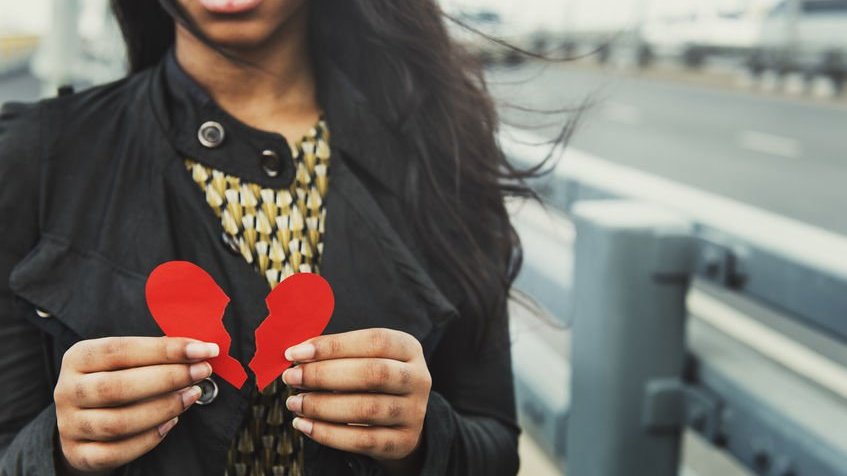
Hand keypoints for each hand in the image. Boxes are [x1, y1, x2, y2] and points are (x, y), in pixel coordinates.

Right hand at [54, 337, 218, 473]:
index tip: (203, 349)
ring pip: (118, 423)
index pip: (121, 350)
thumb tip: (200, 350)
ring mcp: (70, 424)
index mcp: (78, 357)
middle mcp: (67, 390)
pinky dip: (149, 439)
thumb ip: (156, 353)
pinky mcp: (78, 453)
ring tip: (191, 395)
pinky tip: (172, 423)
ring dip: (163, 408)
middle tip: (202, 372)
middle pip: (118, 387)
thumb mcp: (127, 359)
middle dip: (168, 378)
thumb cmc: (117, 378)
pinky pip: (116, 452)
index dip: (165, 349)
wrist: (86, 418)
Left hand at [282, 329, 431, 462]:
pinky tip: (304, 425)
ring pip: (366, 409)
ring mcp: (413, 412)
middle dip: (324, 375)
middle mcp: (417, 378)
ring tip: (294, 402)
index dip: (334, 345)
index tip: (295, 353)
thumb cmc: (373, 381)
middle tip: (291, 377)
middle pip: (373, 374)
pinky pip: (362, 440)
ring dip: (322, 406)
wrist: (401, 421)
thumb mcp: (366, 357)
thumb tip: (296, 353)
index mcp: (408, 348)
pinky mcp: (402, 442)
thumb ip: (338, 352)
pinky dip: (328, 434)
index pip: (374, 341)